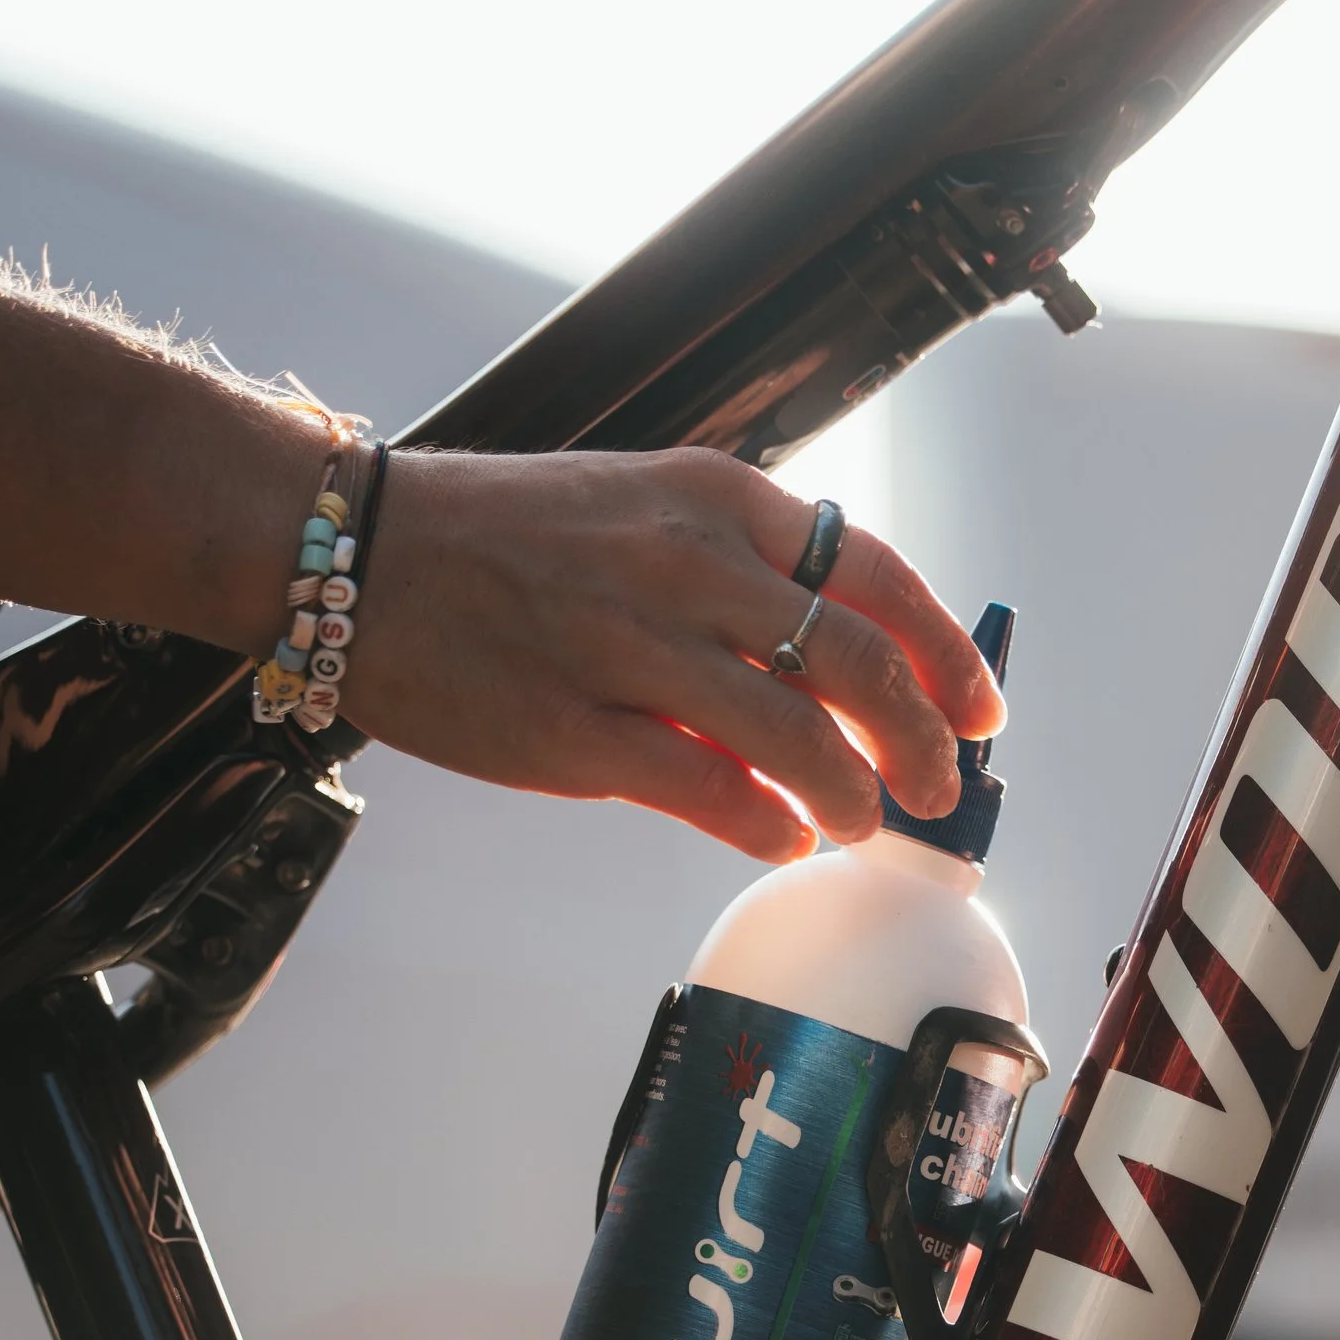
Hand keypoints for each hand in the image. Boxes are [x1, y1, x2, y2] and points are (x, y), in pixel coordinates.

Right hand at [348, 447, 1003, 860]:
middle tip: (938, 788)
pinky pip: (704, 789)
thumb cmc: (506, 539)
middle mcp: (683, 564)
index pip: (876, 575)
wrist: (359, 552)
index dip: (946, 652)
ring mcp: (627, 648)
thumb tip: (837, 671)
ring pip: (794, 733)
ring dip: (851, 794)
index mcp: (714, 501)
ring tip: (861, 822)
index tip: (980, 708)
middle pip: (857, 660)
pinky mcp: (570, 729)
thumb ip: (740, 579)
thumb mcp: (641, 510)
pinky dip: (765, 823)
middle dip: (921, 739)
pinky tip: (782, 838)